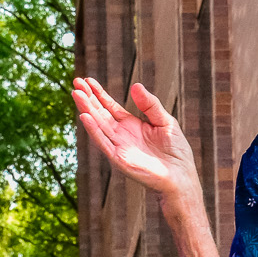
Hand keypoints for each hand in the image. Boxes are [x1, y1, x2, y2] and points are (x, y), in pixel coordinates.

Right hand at [72, 76, 201, 211]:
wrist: (181, 176)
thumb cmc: (176, 150)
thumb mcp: (165, 121)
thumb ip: (150, 105)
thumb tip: (135, 85)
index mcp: (131, 125)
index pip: (110, 106)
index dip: (98, 94)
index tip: (87, 81)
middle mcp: (121, 135)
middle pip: (100, 114)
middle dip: (88, 98)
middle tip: (76, 82)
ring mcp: (118, 147)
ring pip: (98, 125)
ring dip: (87, 110)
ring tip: (76, 94)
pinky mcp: (119, 160)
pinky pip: (104, 143)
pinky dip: (94, 130)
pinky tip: (85, 116)